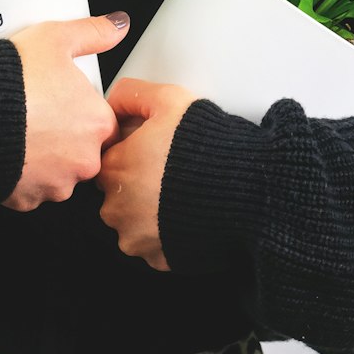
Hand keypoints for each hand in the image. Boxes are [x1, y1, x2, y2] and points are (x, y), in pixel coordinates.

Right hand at [1, 14, 130, 212]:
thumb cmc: (10, 81)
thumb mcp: (55, 38)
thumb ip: (93, 33)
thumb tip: (118, 25)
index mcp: (97, 123)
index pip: (104, 123)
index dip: (82, 110)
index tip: (63, 102)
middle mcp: (83, 160)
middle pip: (84, 151)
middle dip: (65, 137)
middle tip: (38, 115)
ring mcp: (55, 184)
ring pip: (58, 173)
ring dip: (45, 159)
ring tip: (21, 132)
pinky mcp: (26, 201)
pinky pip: (30, 190)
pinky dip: (22, 176)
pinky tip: (9, 151)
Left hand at [95, 77, 198, 270]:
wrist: (244, 190)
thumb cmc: (206, 148)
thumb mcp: (169, 99)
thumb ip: (132, 94)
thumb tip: (114, 100)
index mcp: (114, 168)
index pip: (108, 159)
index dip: (133, 151)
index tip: (153, 151)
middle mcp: (117, 207)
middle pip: (118, 192)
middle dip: (138, 183)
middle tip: (170, 171)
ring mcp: (136, 237)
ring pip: (133, 221)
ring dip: (149, 211)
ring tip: (180, 193)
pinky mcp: (157, 259)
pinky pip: (153, 245)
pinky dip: (165, 233)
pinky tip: (185, 214)